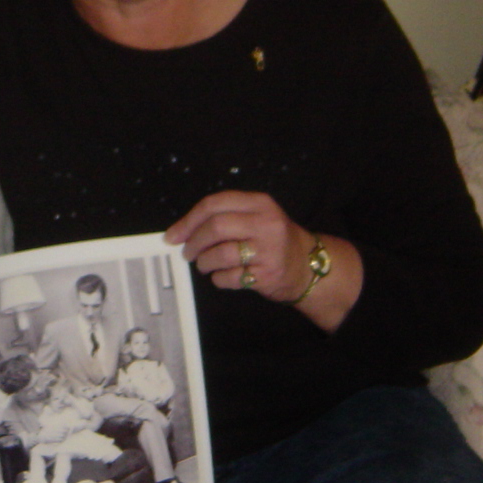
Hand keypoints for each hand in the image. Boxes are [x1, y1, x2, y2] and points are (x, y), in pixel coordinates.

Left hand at [164, 190, 314, 298]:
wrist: (308, 267)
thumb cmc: (274, 240)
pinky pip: (230, 277)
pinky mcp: (267, 275)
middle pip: (215, 227)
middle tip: (188, 252)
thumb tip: (182, 231)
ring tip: (205, 265)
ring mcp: (268, 250)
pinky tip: (223, 276)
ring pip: (220, 254)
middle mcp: (266, 224)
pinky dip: (219, 279)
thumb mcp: (258, 216)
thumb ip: (225, 216)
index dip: (189, 220)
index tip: (174, 235)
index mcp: (260, 203)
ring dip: (204, 262)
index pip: (214, 204)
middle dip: (194, 242)